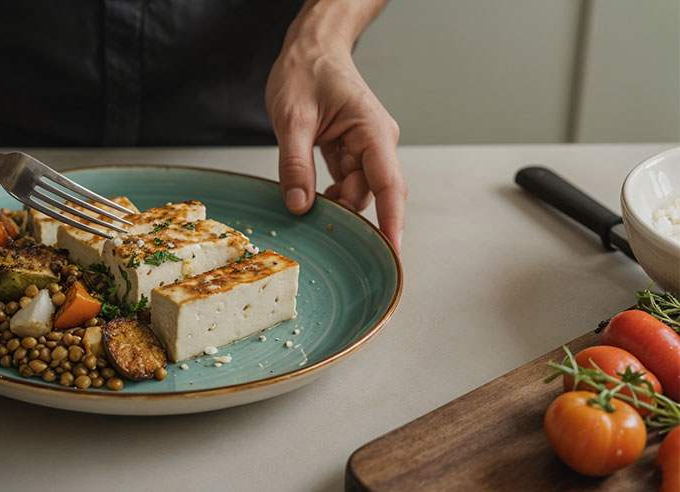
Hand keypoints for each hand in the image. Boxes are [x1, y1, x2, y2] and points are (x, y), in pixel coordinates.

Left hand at [266, 1, 405, 251]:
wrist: (310, 47)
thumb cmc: (306, 71)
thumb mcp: (292, 117)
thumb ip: (295, 163)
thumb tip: (299, 204)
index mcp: (372, 130)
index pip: (389, 183)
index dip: (392, 221)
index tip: (392, 251)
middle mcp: (376, 141)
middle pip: (372, 192)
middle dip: (350, 214)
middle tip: (320, 231)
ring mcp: (365, 146)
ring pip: (357, 190)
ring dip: (335, 203)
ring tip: (304, 203)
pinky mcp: (351, 150)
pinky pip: (346, 181)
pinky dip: (329, 193)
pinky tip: (309, 196)